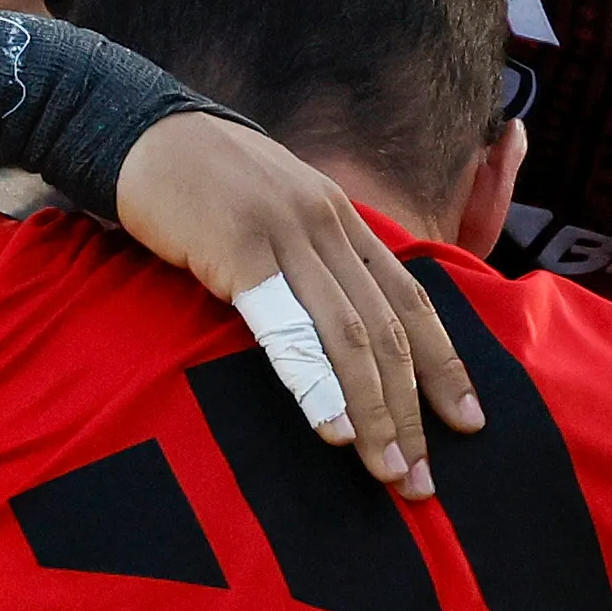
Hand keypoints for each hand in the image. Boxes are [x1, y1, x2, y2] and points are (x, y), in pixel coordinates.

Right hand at [113, 110, 481, 493]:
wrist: (143, 133)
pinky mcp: (239, 252)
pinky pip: (286, 329)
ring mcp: (286, 237)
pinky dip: (315, 384)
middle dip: (415, 409)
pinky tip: (332, 428)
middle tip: (424, 477)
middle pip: (389, 329)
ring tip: (386, 468)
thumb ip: (313, 258)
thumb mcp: (278, 211)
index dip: (446, 364)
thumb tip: (342, 325)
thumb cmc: (204, 185)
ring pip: (349, 336)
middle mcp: (328, 226)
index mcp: (343, 220)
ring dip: (374, 410)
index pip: (412, 300)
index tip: (469, 421)